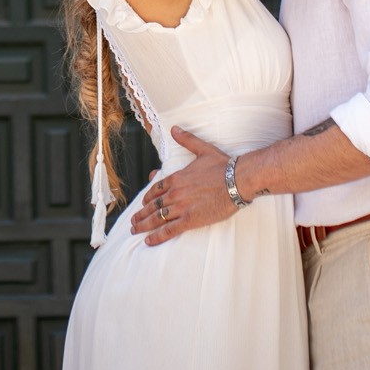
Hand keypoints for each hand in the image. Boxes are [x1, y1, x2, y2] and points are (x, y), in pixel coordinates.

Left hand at [127, 127, 237, 245]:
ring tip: (135, 230)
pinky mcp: (190, 220)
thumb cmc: (222, 166)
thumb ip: (187, 140)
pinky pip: (169, 230)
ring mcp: (181, 207)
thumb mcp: (202, 149)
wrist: (237, 180)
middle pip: (153, 205)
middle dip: (141, 214)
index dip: (148, 197)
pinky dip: (157, 236)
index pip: (156, 190)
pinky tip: (148, 241)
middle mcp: (175, 193)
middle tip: (133, 221)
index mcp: (177, 178)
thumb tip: (174, 128)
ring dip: (143, 225)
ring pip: (157, 218)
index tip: (143, 203)